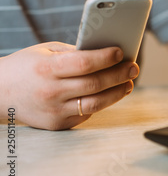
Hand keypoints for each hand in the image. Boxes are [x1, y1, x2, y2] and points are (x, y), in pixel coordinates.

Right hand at [0, 42, 138, 129]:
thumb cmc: (26, 66)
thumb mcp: (46, 51)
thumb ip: (75, 52)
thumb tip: (108, 53)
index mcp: (46, 69)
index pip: (84, 63)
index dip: (106, 58)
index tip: (122, 53)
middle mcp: (50, 92)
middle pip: (95, 84)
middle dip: (119, 75)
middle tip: (134, 68)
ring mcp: (54, 111)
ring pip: (95, 103)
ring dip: (117, 93)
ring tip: (128, 83)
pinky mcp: (57, 125)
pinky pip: (86, 114)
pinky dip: (100, 103)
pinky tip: (109, 93)